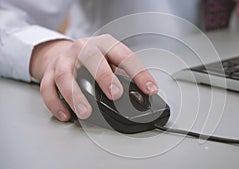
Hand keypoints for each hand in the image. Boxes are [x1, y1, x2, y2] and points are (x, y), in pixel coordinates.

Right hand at [30, 34, 157, 120]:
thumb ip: (123, 74)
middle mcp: (83, 48)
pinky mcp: (48, 72)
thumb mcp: (111, 60)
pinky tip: (66, 115)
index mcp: (104, 44)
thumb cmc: (92, 58)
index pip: (125, 56)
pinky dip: (56, 103)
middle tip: (115, 95)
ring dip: (75, 95)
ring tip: (86, 112)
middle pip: (91, 58)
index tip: (150, 89)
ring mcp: (64, 60)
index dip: (139, 73)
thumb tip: (141, 94)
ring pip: (65, 75)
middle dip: (104, 76)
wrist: (63, 51)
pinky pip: (48, 88)